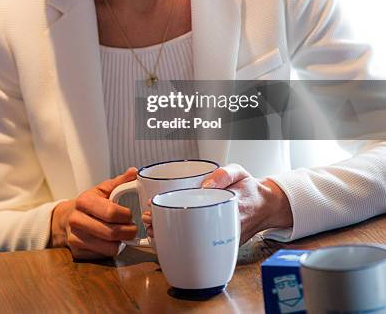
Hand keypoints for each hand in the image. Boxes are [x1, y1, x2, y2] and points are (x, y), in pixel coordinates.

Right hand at [49, 167, 137, 258]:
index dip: (126, 215)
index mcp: (83, 201)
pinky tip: (111, 241)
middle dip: (128, 231)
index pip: (111, 212)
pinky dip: (111, 250)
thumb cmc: (87, 204)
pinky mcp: (78, 253)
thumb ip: (119, 182)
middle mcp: (77, 220)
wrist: (65, 219)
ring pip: (109, 247)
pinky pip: (103, 256)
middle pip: (111, 232)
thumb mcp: (101, 190)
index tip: (129, 215)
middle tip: (132, 228)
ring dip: (121, 242)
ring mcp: (75, 238)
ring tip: (122, 234)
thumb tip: (134, 172)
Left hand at [142, 164, 292, 244]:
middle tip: (149, 221)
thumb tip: (206, 183)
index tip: (156, 210)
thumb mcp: (240, 172)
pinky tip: (170, 236)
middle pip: (192, 234)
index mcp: (230, 208)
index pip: (200, 216)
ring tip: (153, 229)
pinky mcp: (222, 243)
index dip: (173, 216)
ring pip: (194, 243)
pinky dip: (184, 242)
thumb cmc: (251, 189)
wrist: (267, 206)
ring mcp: (223, 238)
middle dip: (167, 229)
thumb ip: (224, 174)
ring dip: (172, 238)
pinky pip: (201, 245)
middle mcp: (225, 227)